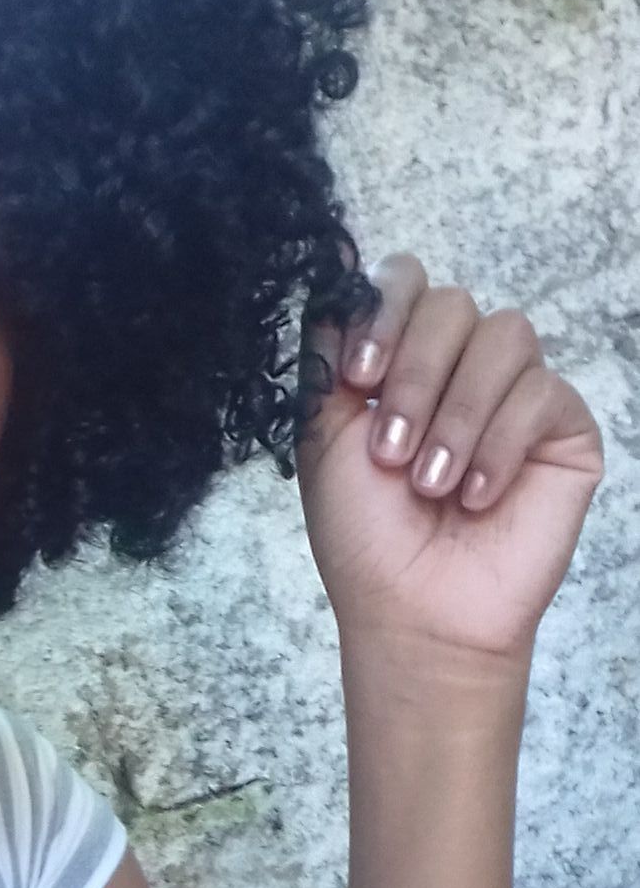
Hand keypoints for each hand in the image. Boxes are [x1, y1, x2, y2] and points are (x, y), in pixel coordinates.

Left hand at [299, 253, 602, 667]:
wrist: (412, 609)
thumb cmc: (364, 536)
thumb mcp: (324, 440)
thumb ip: (327, 360)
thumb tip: (332, 278)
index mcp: (395, 363)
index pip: (402, 283)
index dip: (382, 313)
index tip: (359, 376)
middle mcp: (456, 367)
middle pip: (451, 302)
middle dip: (415, 374)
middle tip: (390, 450)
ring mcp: (513, 393)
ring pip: (504, 336)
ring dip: (454, 414)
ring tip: (429, 484)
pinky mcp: (562, 426)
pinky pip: (543, 392)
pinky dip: (497, 445)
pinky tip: (474, 496)